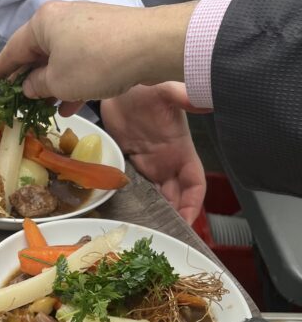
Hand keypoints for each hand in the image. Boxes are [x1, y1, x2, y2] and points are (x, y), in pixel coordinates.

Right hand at [0, 0, 195, 105]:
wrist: (150, 45)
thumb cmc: (95, 62)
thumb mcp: (58, 81)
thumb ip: (37, 85)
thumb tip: (30, 86)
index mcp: (42, 23)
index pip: (13, 48)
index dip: (2, 68)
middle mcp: (62, 18)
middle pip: (38, 52)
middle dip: (30, 77)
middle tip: (18, 97)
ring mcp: (86, 26)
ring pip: (61, 58)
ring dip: (53, 83)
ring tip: (45, 107)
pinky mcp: (106, 36)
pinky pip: (81, 60)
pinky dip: (73, 80)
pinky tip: (72, 104)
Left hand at [101, 85, 205, 224]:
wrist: (116, 84)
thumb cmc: (144, 87)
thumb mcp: (164, 91)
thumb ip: (183, 97)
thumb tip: (206, 100)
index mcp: (181, 151)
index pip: (195, 184)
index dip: (193, 204)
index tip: (187, 222)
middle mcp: (166, 162)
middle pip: (175, 197)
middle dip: (172, 217)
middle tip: (161, 237)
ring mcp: (147, 164)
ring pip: (155, 196)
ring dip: (152, 212)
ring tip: (143, 230)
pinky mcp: (128, 162)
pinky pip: (133, 187)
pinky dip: (132, 201)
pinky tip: (124, 213)